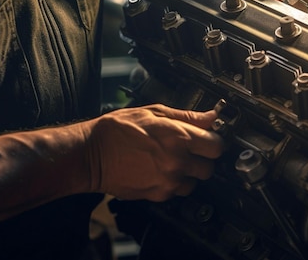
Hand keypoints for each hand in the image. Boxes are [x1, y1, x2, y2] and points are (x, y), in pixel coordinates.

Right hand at [84, 104, 222, 201]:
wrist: (91, 154)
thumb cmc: (117, 130)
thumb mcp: (154, 112)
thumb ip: (187, 117)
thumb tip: (210, 116)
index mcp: (178, 138)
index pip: (217, 145)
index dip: (214, 140)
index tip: (209, 137)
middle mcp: (177, 161)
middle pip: (210, 167)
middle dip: (202, 157)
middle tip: (190, 149)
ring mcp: (168, 181)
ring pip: (195, 182)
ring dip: (189, 172)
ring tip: (172, 160)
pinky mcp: (158, 194)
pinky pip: (178, 191)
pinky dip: (174, 182)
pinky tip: (161, 170)